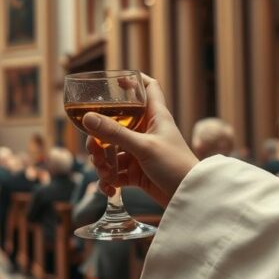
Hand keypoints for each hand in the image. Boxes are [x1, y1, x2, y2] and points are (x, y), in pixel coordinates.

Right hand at [82, 74, 197, 206]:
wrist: (190, 197)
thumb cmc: (175, 165)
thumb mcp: (143, 147)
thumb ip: (114, 132)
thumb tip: (87, 117)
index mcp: (155, 116)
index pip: (148, 88)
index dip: (133, 81)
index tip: (114, 81)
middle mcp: (147, 131)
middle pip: (116, 123)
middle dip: (99, 136)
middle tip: (93, 148)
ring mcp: (141, 152)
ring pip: (112, 150)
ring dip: (102, 161)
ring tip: (104, 173)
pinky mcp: (138, 172)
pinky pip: (116, 172)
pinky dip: (109, 179)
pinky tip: (108, 188)